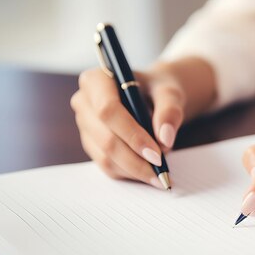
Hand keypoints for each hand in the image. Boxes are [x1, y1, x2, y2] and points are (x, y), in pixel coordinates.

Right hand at [70, 67, 184, 187]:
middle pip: (106, 139)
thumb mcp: (170, 92)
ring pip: (105, 157)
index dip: (132, 135)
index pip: (108, 110)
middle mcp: (84, 102)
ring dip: (134, 170)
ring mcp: (84, 126)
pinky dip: (130, 172)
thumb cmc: (158, 89)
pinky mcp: (91, 144)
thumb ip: (170, 110)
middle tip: (162, 171)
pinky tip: (149, 173)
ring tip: (160, 174)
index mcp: (96, 80)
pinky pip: (108, 165)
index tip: (156, 153)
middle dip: (135, 159)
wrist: (154, 95)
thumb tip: (165, 139)